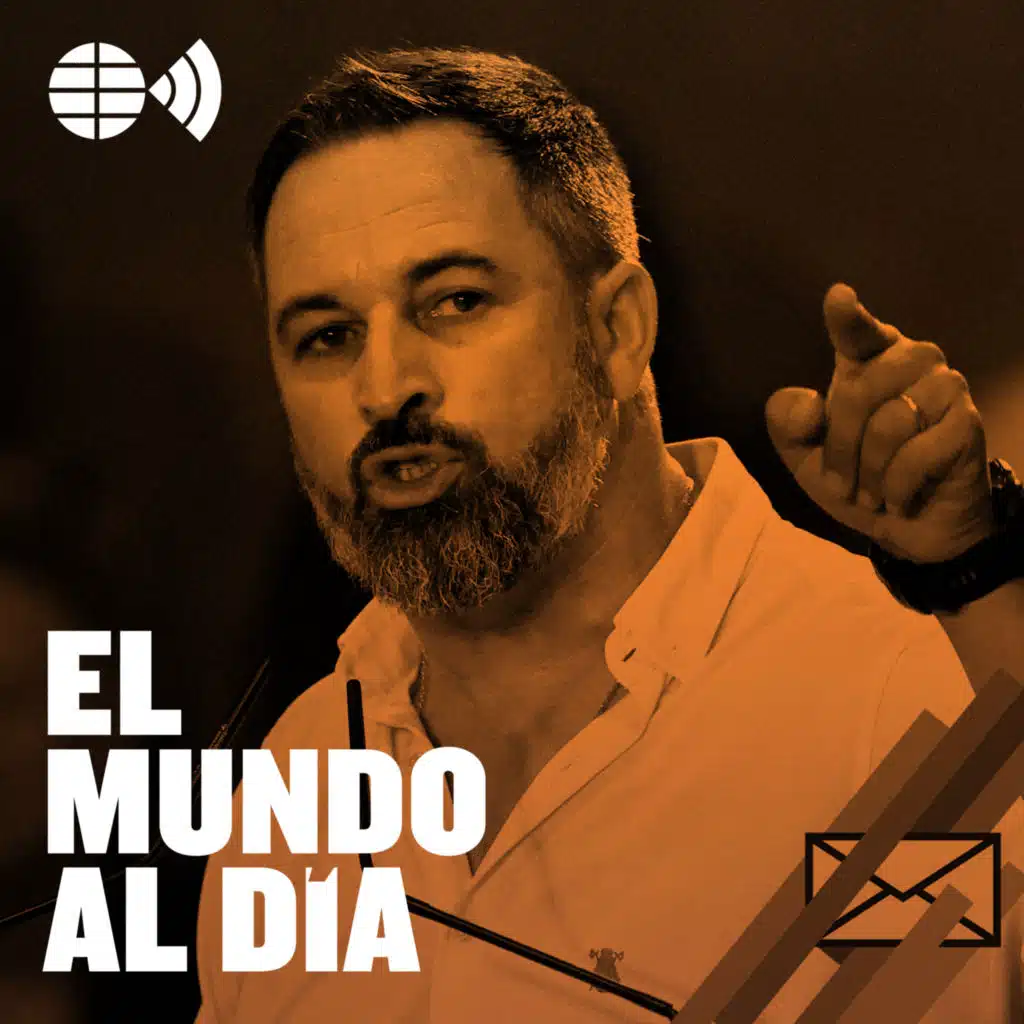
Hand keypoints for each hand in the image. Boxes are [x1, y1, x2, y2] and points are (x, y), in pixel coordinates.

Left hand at [765, 283, 993, 563]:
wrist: (909, 528)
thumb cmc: (858, 480)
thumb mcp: (806, 458)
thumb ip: (790, 427)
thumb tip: (806, 405)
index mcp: (868, 361)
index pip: (857, 332)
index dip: (847, 317)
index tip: (838, 298)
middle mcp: (910, 361)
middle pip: (858, 392)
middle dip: (840, 449)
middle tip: (842, 485)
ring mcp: (945, 387)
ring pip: (888, 424)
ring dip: (869, 473)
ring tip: (872, 492)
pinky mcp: (967, 422)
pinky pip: (916, 454)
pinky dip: (896, 487)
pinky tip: (900, 497)